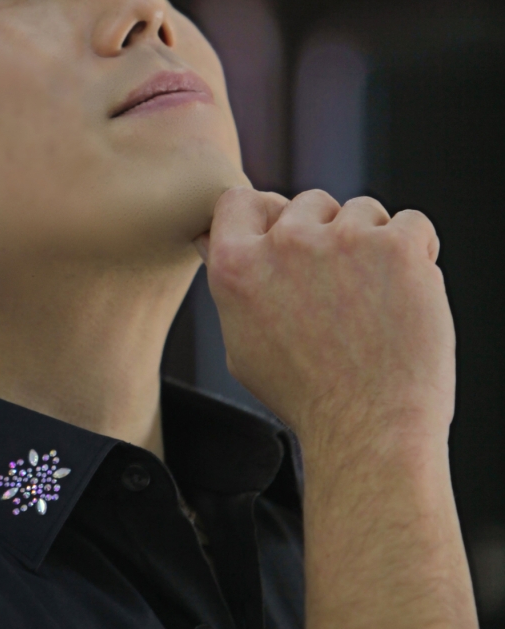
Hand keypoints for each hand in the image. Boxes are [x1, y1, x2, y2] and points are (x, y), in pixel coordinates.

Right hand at [196, 187, 453, 450]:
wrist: (368, 428)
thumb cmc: (305, 396)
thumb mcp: (241, 343)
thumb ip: (231, 285)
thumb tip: (211, 240)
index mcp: (236, 265)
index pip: (239, 200)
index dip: (267, 216)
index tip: (289, 242)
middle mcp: (285, 243)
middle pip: (309, 203)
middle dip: (327, 235)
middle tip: (341, 292)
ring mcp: (344, 240)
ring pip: (363, 210)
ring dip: (373, 244)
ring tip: (376, 300)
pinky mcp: (398, 246)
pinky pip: (413, 223)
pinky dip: (418, 252)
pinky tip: (408, 293)